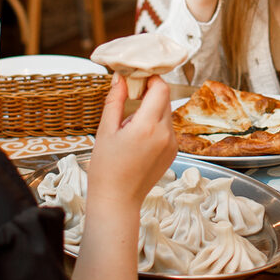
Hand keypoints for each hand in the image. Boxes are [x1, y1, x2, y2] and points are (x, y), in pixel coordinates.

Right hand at [86, 75, 175, 210]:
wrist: (117, 201)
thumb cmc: (106, 169)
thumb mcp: (105, 130)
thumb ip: (115, 100)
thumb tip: (120, 77)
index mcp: (147, 127)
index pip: (161, 88)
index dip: (151, 78)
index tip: (137, 77)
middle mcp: (165, 134)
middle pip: (165, 99)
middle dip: (150, 93)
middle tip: (130, 97)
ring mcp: (172, 144)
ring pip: (167, 113)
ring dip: (152, 109)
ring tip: (131, 123)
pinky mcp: (173, 152)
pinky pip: (167, 128)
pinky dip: (156, 124)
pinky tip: (138, 137)